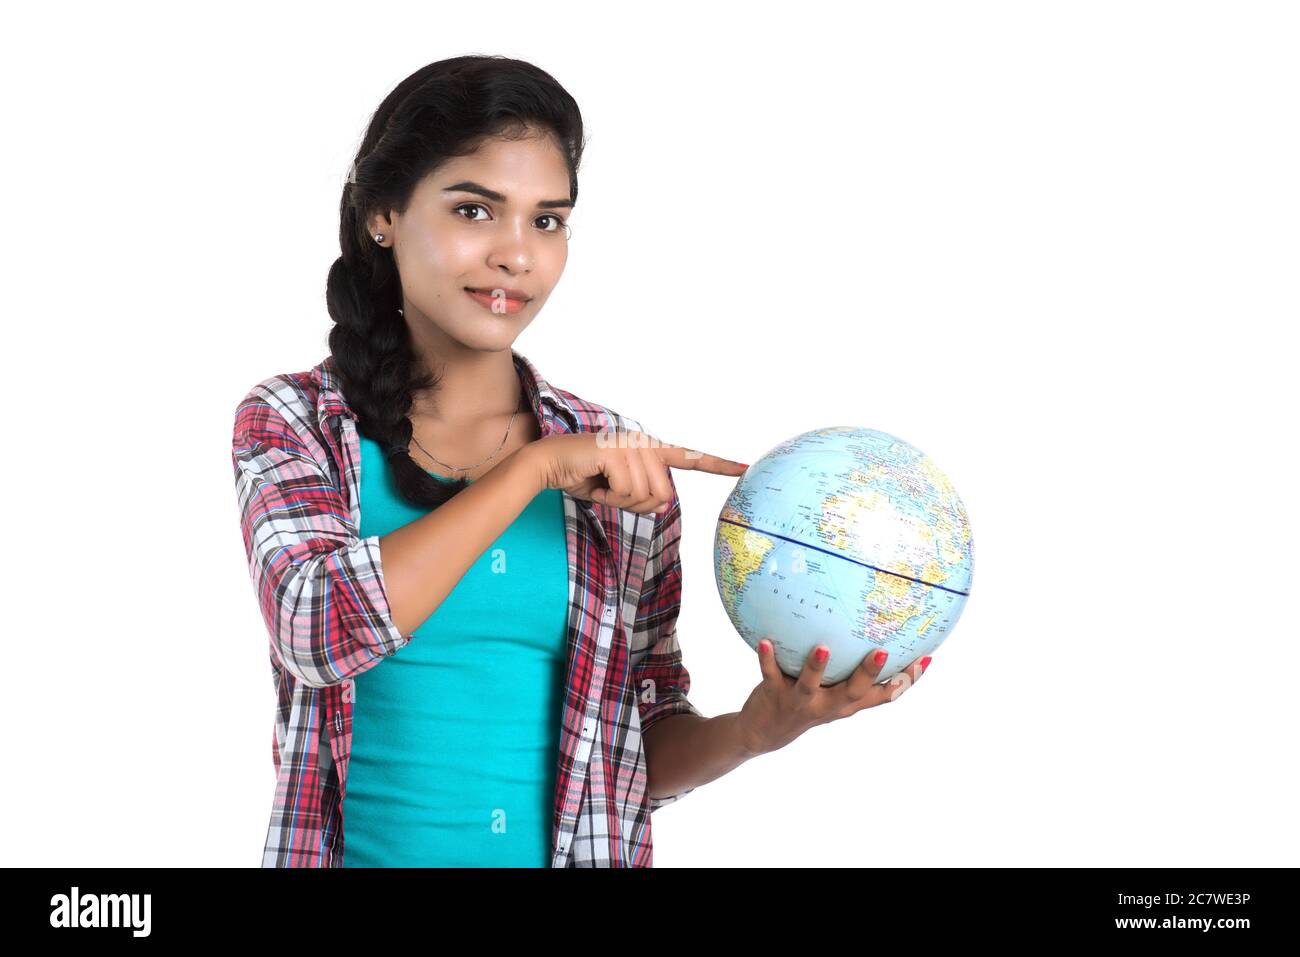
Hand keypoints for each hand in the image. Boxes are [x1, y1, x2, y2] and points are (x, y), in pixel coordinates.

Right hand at [522, 431, 747, 512]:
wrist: (549, 464)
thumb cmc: (585, 477)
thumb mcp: (620, 492)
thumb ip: (644, 496)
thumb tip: (661, 504)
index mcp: (652, 450)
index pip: (691, 458)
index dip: (719, 465)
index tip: (745, 468)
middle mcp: (647, 444)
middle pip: (663, 496)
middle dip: (635, 504)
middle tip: (610, 491)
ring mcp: (633, 446)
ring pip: (645, 496)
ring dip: (619, 501)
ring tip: (601, 483)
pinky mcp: (618, 452)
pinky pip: (627, 492)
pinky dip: (609, 497)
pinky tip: (595, 480)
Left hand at [736, 639, 931, 756]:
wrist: (764, 732)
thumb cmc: (807, 702)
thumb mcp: (834, 694)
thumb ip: (853, 672)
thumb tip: (875, 633)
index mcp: (847, 704)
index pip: (883, 695)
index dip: (906, 681)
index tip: (925, 659)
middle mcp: (828, 705)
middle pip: (852, 693)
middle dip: (868, 673)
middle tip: (882, 652)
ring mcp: (801, 701)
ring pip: (811, 686)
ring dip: (816, 668)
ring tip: (822, 649)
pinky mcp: (774, 694)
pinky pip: (770, 674)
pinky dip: (767, 658)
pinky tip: (765, 640)